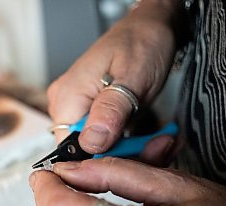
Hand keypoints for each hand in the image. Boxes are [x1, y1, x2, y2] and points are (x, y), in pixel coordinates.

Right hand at [47, 0, 181, 163]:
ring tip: (158, 139)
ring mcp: (80, 111)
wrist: (152, 27)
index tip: (134, 154)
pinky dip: (130, 142)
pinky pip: (108, 139)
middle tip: (156, 145)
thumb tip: (92, 143)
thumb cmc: (142, 42)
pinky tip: (149, 137)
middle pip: (88, 152)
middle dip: (124, 155)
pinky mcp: (94, 114)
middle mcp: (68, 107)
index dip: (103, 159)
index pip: (71, 150)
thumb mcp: (132, 76)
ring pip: (101, 149)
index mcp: (67, 98)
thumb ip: (111, 111)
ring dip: (131, 150)